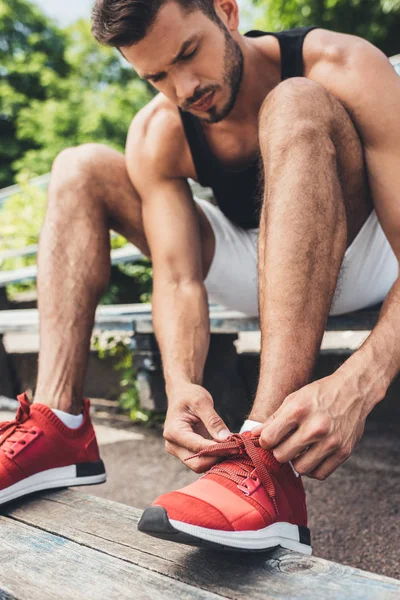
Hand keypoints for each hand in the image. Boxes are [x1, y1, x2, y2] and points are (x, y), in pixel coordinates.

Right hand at [163, 383, 231, 472]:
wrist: (181, 395)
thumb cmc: (189, 395)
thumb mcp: (202, 402)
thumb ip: (213, 421)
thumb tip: (225, 438)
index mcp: (174, 431)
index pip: (198, 447)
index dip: (218, 449)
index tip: (236, 446)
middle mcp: (173, 445)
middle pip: (197, 464)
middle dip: (217, 458)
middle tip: (236, 449)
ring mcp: (179, 451)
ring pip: (200, 465)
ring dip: (217, 460)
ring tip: (233, 448)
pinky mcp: (186, 452)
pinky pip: (202, 461)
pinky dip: (214, 457)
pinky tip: (226, 448)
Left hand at [252, 373, 369, 479]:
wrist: (353, 390)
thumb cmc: (320, 394)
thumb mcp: (294, 399)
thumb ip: (274, 419)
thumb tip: (255, 435)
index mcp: (298, 410)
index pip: (269, 439)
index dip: (265, 441)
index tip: (270, 439)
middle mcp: (315, 427)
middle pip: (282, 456)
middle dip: (280, 451)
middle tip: (286, 443)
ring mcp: (331, 441)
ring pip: (300, 468)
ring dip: (297, 461)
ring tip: (300, 449)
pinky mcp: (344, 452)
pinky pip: (320, 474)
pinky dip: (313, 468)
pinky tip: (313, 455)